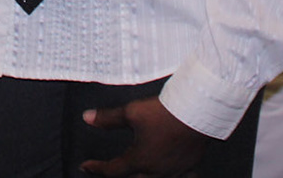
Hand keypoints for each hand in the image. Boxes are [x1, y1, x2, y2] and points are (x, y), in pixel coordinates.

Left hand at [79, 96, 210, 177]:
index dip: (96, 168)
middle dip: (120, 176)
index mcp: (139, 159)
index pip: (112, 169)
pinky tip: (174, 176)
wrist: (196, 111)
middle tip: (112, 172)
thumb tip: (87, 118)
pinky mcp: (190, 165)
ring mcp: (174, 170)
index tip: (86, 166)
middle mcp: (156, 170)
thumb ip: (108, 118)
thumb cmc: (165, 112)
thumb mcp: (131, 112)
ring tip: (138, 175)